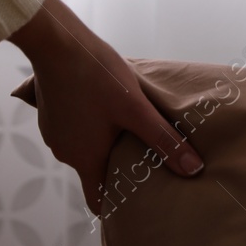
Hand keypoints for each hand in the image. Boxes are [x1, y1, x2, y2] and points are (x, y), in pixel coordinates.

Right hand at [8, 0, 202, 213]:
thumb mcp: (137, 110)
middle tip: (147, 163)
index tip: (138, 204)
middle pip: (95, 172)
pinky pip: (77, 129)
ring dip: (106, 145)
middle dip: (119, 170)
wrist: (57, 41)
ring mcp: (55, 131)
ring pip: (86, 148)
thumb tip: (194, 170)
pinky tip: (110, 111)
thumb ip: (164, 141)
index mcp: (84, 158)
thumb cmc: (97, 76)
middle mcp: (65, 151)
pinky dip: (93, 127)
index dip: (117, 204)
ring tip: (133, 134)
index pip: (97, 199)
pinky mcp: (52, 112)